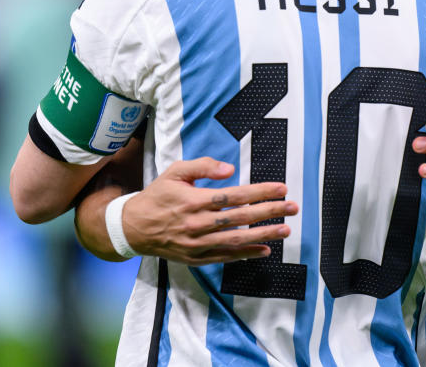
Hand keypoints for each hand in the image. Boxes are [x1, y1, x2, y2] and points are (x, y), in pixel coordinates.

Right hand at [122, 156, 297, 264]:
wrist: (133, 228)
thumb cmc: (158, 196)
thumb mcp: (175, 172)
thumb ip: (203, 166)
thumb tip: (230, 169)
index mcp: (194, 199)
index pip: (235, 195)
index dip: (261, 192)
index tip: (282, 188)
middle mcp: (198, 223)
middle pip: (241, 218)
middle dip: (270, 212)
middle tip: (293, 207)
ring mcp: (198, 244)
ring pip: (237, 240)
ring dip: (264, 235)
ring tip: (286, 230)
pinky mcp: (196, 258)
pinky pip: (225, 256)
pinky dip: (246, 254)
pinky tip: (264, 250)